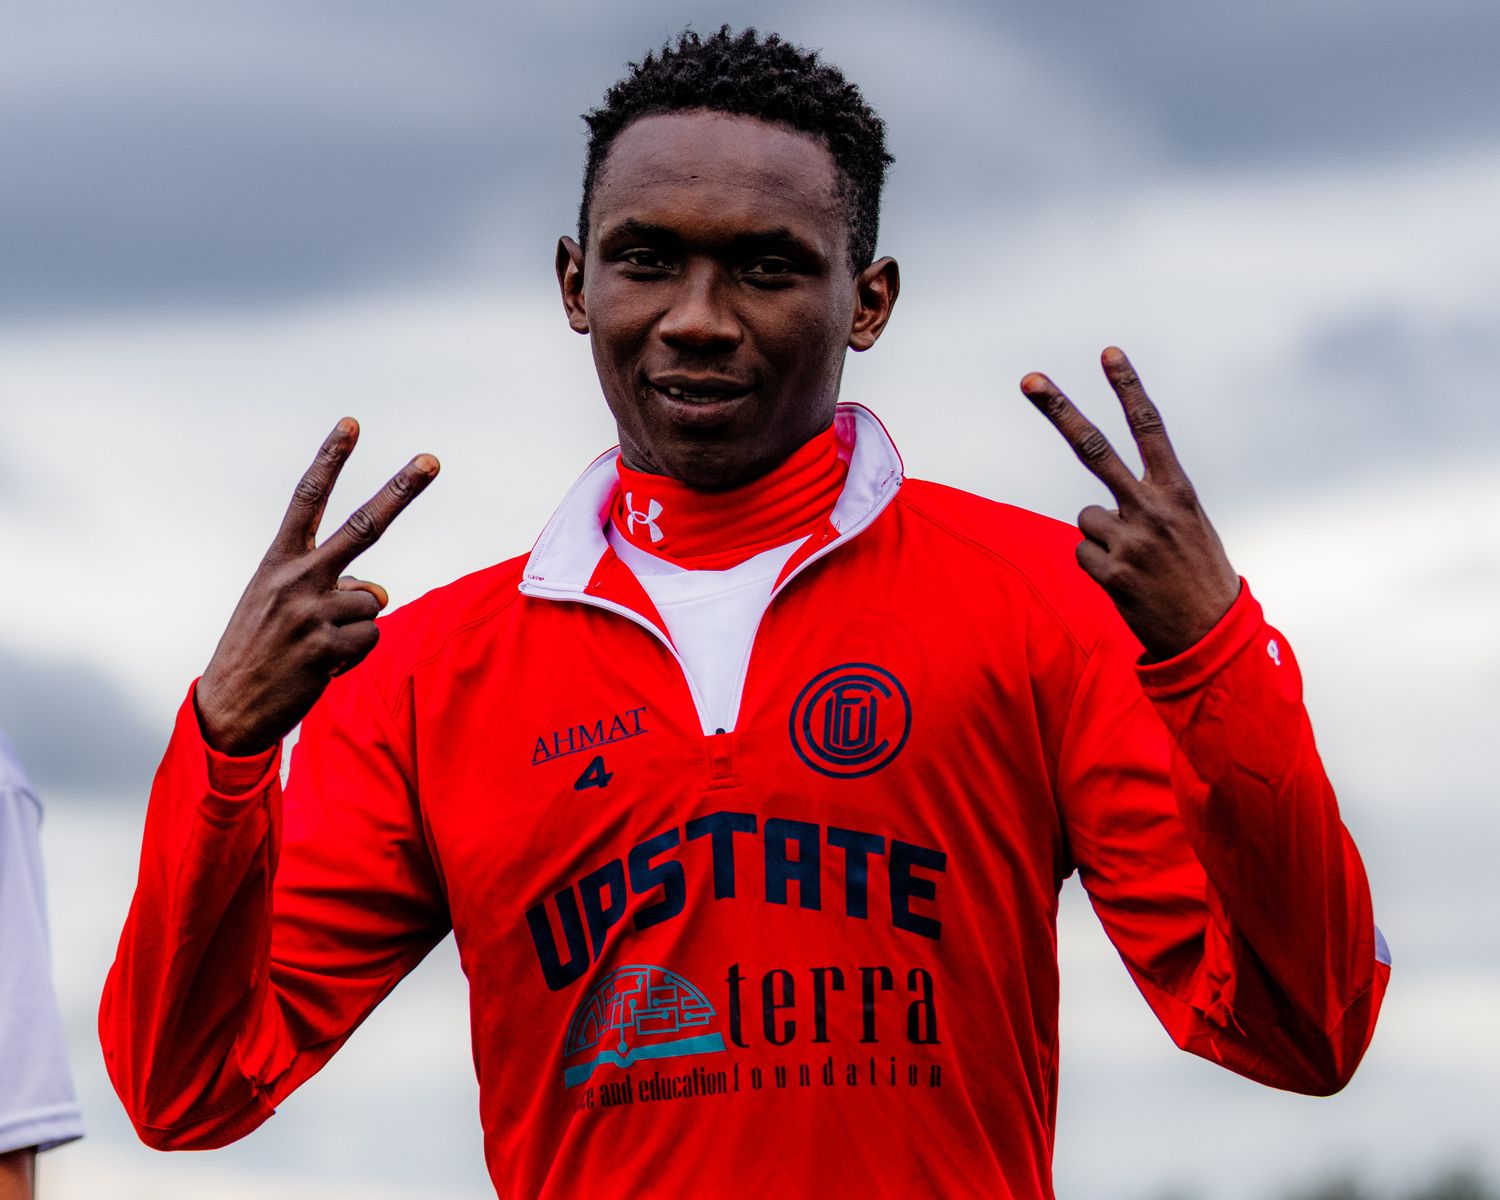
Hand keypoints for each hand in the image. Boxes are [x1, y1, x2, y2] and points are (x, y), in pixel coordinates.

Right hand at [195, 419, 438, 754]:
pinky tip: (322, 664)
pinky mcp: (326, 647)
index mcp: (278, 560)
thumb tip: (379, 591)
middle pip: (363, 525)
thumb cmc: (262, 647)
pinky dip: (355, 652)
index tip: (352, 423)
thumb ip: (331, 584)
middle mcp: (296, 578)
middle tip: (432, 459)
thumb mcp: (282, 603)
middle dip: (401, 490)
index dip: (330, 460)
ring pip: (375, 599)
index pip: (307, 500)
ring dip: (356, 625)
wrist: (229, 708)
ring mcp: (312, 611)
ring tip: (317, 644)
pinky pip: (371, 636)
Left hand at [1021, 347, 1239, 660]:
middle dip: (1060, 411)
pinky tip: (1127, 582)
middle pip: (1095, 449)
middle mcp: (1152, 508)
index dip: (1128, 387)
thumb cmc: (1197, 574)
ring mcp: (1130, 540)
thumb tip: (1093, 506)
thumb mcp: (1188, 526)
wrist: (1211, 635)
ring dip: (1103, 538)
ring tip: (1137, 561)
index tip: (1108, 352)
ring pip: (1086, 518)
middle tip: (1029, 378)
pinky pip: (1083, 553)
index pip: (1149, 427)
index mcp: (1178, 491)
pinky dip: (1098, 565)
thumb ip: (1150, 501)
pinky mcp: (1111, 573)